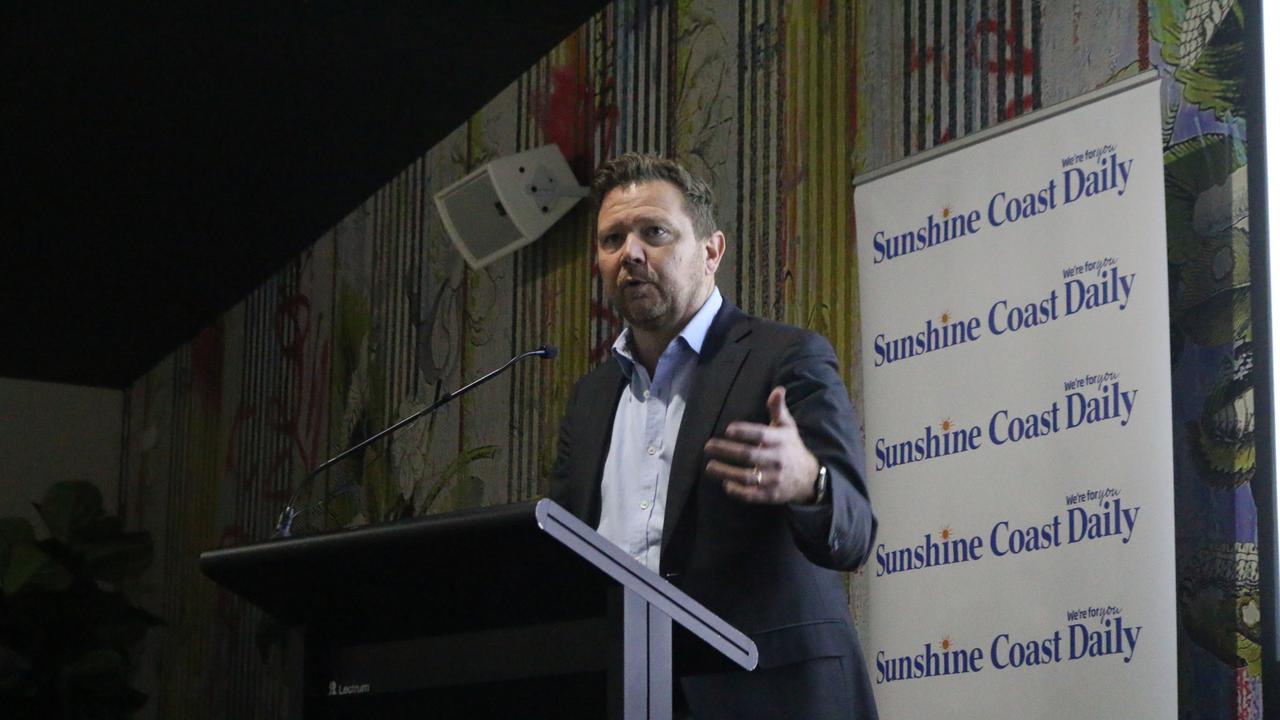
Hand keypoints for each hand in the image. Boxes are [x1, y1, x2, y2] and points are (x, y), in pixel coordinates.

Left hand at [703, 386, 820, 503]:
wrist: (809, 478)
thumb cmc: (792, 448)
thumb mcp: (788, 428)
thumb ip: (778, 409)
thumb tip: (778, 389)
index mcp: (780, 441)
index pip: (761, 434)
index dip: (744, 432)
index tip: (728, 430)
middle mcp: (777, 460)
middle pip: (749, 455)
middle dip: (727, 450)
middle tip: (708, 446)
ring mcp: (774, 479)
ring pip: (748, 476)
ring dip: (726, 472)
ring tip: (709, 467)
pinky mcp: (771, 495)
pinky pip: (752, 494)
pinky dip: (738, 491)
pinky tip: (725, 484)